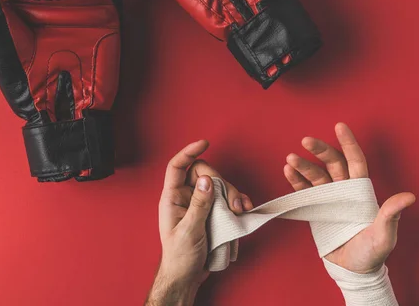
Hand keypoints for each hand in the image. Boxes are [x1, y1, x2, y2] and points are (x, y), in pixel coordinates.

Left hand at [146, 140, 253, 305]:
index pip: (177, 166)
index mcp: (173, 198)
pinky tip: (245, 210)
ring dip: (233, 193)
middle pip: (204, 172)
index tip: (204, 143)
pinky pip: (228, 198)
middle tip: (232, 200)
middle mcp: (187, 196)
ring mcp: (201, 204)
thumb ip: (198, 205)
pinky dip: (238, 201)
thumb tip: (206, 180)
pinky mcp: (214, 212)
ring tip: (240, 209)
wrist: (187, 277)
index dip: (189, 152)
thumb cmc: (180, 256)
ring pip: (219, 185)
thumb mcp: (189, 231)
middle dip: (221, 181)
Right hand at [283, 123, 415, 273]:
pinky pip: (305, 191)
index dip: (348, 143)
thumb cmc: (373, 252)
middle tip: (306, 140)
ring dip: (303, 165)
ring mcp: (330, 198)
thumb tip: (409, 197)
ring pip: (316, 175)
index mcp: (362, 190)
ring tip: (291, 159)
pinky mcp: (317, 209)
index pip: (355, 160)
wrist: (354, 270)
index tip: (340, 126)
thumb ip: (392, 214)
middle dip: (319, 150)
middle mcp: (345, 190)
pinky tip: (288, 171)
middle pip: (332, 163)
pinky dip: (296, 180)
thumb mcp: (385, 234)